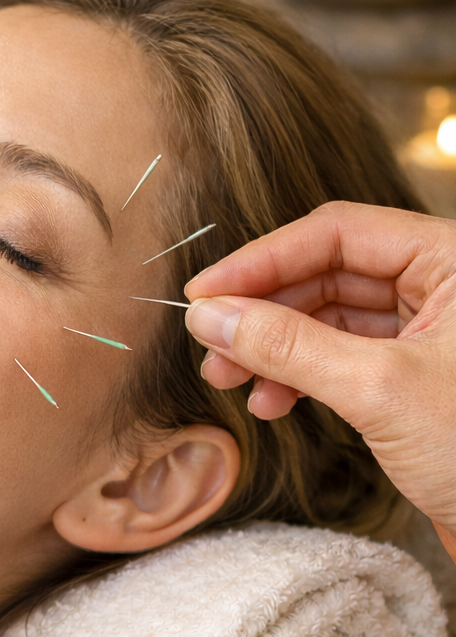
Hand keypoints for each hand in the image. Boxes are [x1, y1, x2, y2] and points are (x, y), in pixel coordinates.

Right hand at [182, 201, 455, 544]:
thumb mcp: (379, 390)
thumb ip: (289, 345)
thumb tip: (210, 316)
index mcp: (454, 262)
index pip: (337, 233)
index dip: (262, 260)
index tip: (205, 293)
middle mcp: (440, 288)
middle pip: (324, 275)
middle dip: (261, 311)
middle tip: (210, 342)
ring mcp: (425, 334)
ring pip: (325, 319)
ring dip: (271, 347)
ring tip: (229, 379)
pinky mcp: (410, 377)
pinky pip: (337, 357)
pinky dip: (297, 377)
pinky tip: (270, 403)